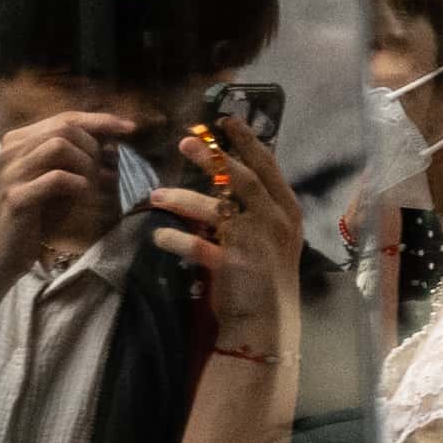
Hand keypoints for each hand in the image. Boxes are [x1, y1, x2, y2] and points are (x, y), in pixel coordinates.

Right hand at [0, 110, 132, 297]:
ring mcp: (10, 172)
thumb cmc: (34, 215)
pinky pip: (56, 178)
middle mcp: (10, 150)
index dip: (99, 120)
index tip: (129, 127)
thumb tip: (112, 143)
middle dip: (93, 145)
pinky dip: (77, 183)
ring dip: (85, 163)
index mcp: (18, 141)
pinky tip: (82, 194)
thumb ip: (76, 158)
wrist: (1, 253)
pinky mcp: (16, 197)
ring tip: (91, 183)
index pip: (64, 117)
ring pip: (59, 146)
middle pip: (63, 127)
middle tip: (104, 169)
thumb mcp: (57, 181)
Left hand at [147, 110, 304, 366]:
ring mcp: (255, 243)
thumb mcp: (273, 234)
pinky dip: (176, 239)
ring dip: (182, 199)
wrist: (267, 322)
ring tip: (155, 195)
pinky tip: (159, 235)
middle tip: (184, 142)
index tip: (226, 120)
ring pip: (216, 209)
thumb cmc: (266, 274)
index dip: (247, 141)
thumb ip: (257, 205)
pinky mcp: (233, 266)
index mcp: (286, 209)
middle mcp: (275, 221)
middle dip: (213, 158)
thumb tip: (229, 171)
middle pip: (243, 179)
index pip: (268, 166)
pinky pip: (198, 246)